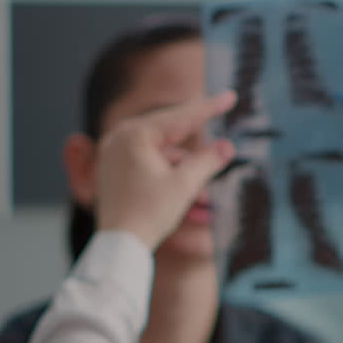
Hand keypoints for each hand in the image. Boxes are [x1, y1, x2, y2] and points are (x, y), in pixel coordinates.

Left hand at [94, 91, 236, 248]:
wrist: (119, 245)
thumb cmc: (148, 214)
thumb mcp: (184, 186)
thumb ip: (208, 161)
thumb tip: (227, 147)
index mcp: (135, 135)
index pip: (180, 117)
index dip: (209, 108)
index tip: (230, 96)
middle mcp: (119, 137)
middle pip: (168, 128)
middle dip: (196, 135)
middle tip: (221, 114)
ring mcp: (112, 151)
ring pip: (159, 147)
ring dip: (184, 163)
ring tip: (204, 191)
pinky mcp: (112, 167)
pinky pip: (146, 159)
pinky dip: (167, 169)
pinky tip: (185, 187)